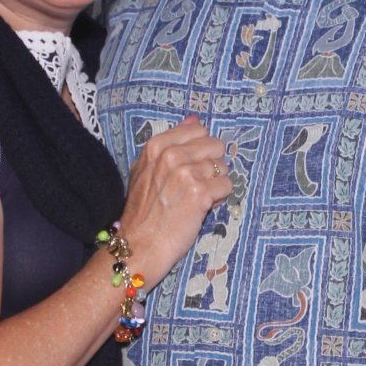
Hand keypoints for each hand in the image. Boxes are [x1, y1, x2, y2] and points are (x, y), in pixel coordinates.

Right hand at [120, 117, 228, 285]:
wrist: (138, 246)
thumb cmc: (143, 212)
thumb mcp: (146, 170)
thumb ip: (170, 144)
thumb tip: (194, 119)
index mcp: (157, 146)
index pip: (198, 130)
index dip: (201, 150)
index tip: (192, 166)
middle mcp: (171, 155)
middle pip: (215, 146)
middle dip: (212, 165)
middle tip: (197, 185)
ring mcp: (185, 173)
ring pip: (223, 167)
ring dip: (215, 184)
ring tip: (197, 200)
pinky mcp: (200, 194)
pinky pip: (227, 186)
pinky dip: (219, 199)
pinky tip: (203, 208)